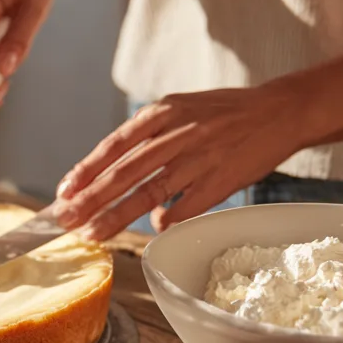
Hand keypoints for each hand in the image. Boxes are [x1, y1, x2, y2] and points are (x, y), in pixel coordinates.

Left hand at [54, 86, 305, 238]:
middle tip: (64, 220)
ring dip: (117, 215)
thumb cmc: (223, 114)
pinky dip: (166, 218)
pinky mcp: (222, 179)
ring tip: (93, 234)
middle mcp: (178, 133)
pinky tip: (153, 228)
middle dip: (90, 199)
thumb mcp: (180, 109)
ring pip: (150, 191)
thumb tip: (112, 173)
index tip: (63, 193)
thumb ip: (147, 137)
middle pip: (125, 171)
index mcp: (163, 111)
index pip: (115, 145)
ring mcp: (200, 157)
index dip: (86, 171)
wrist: (280, 110)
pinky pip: (185, 205)